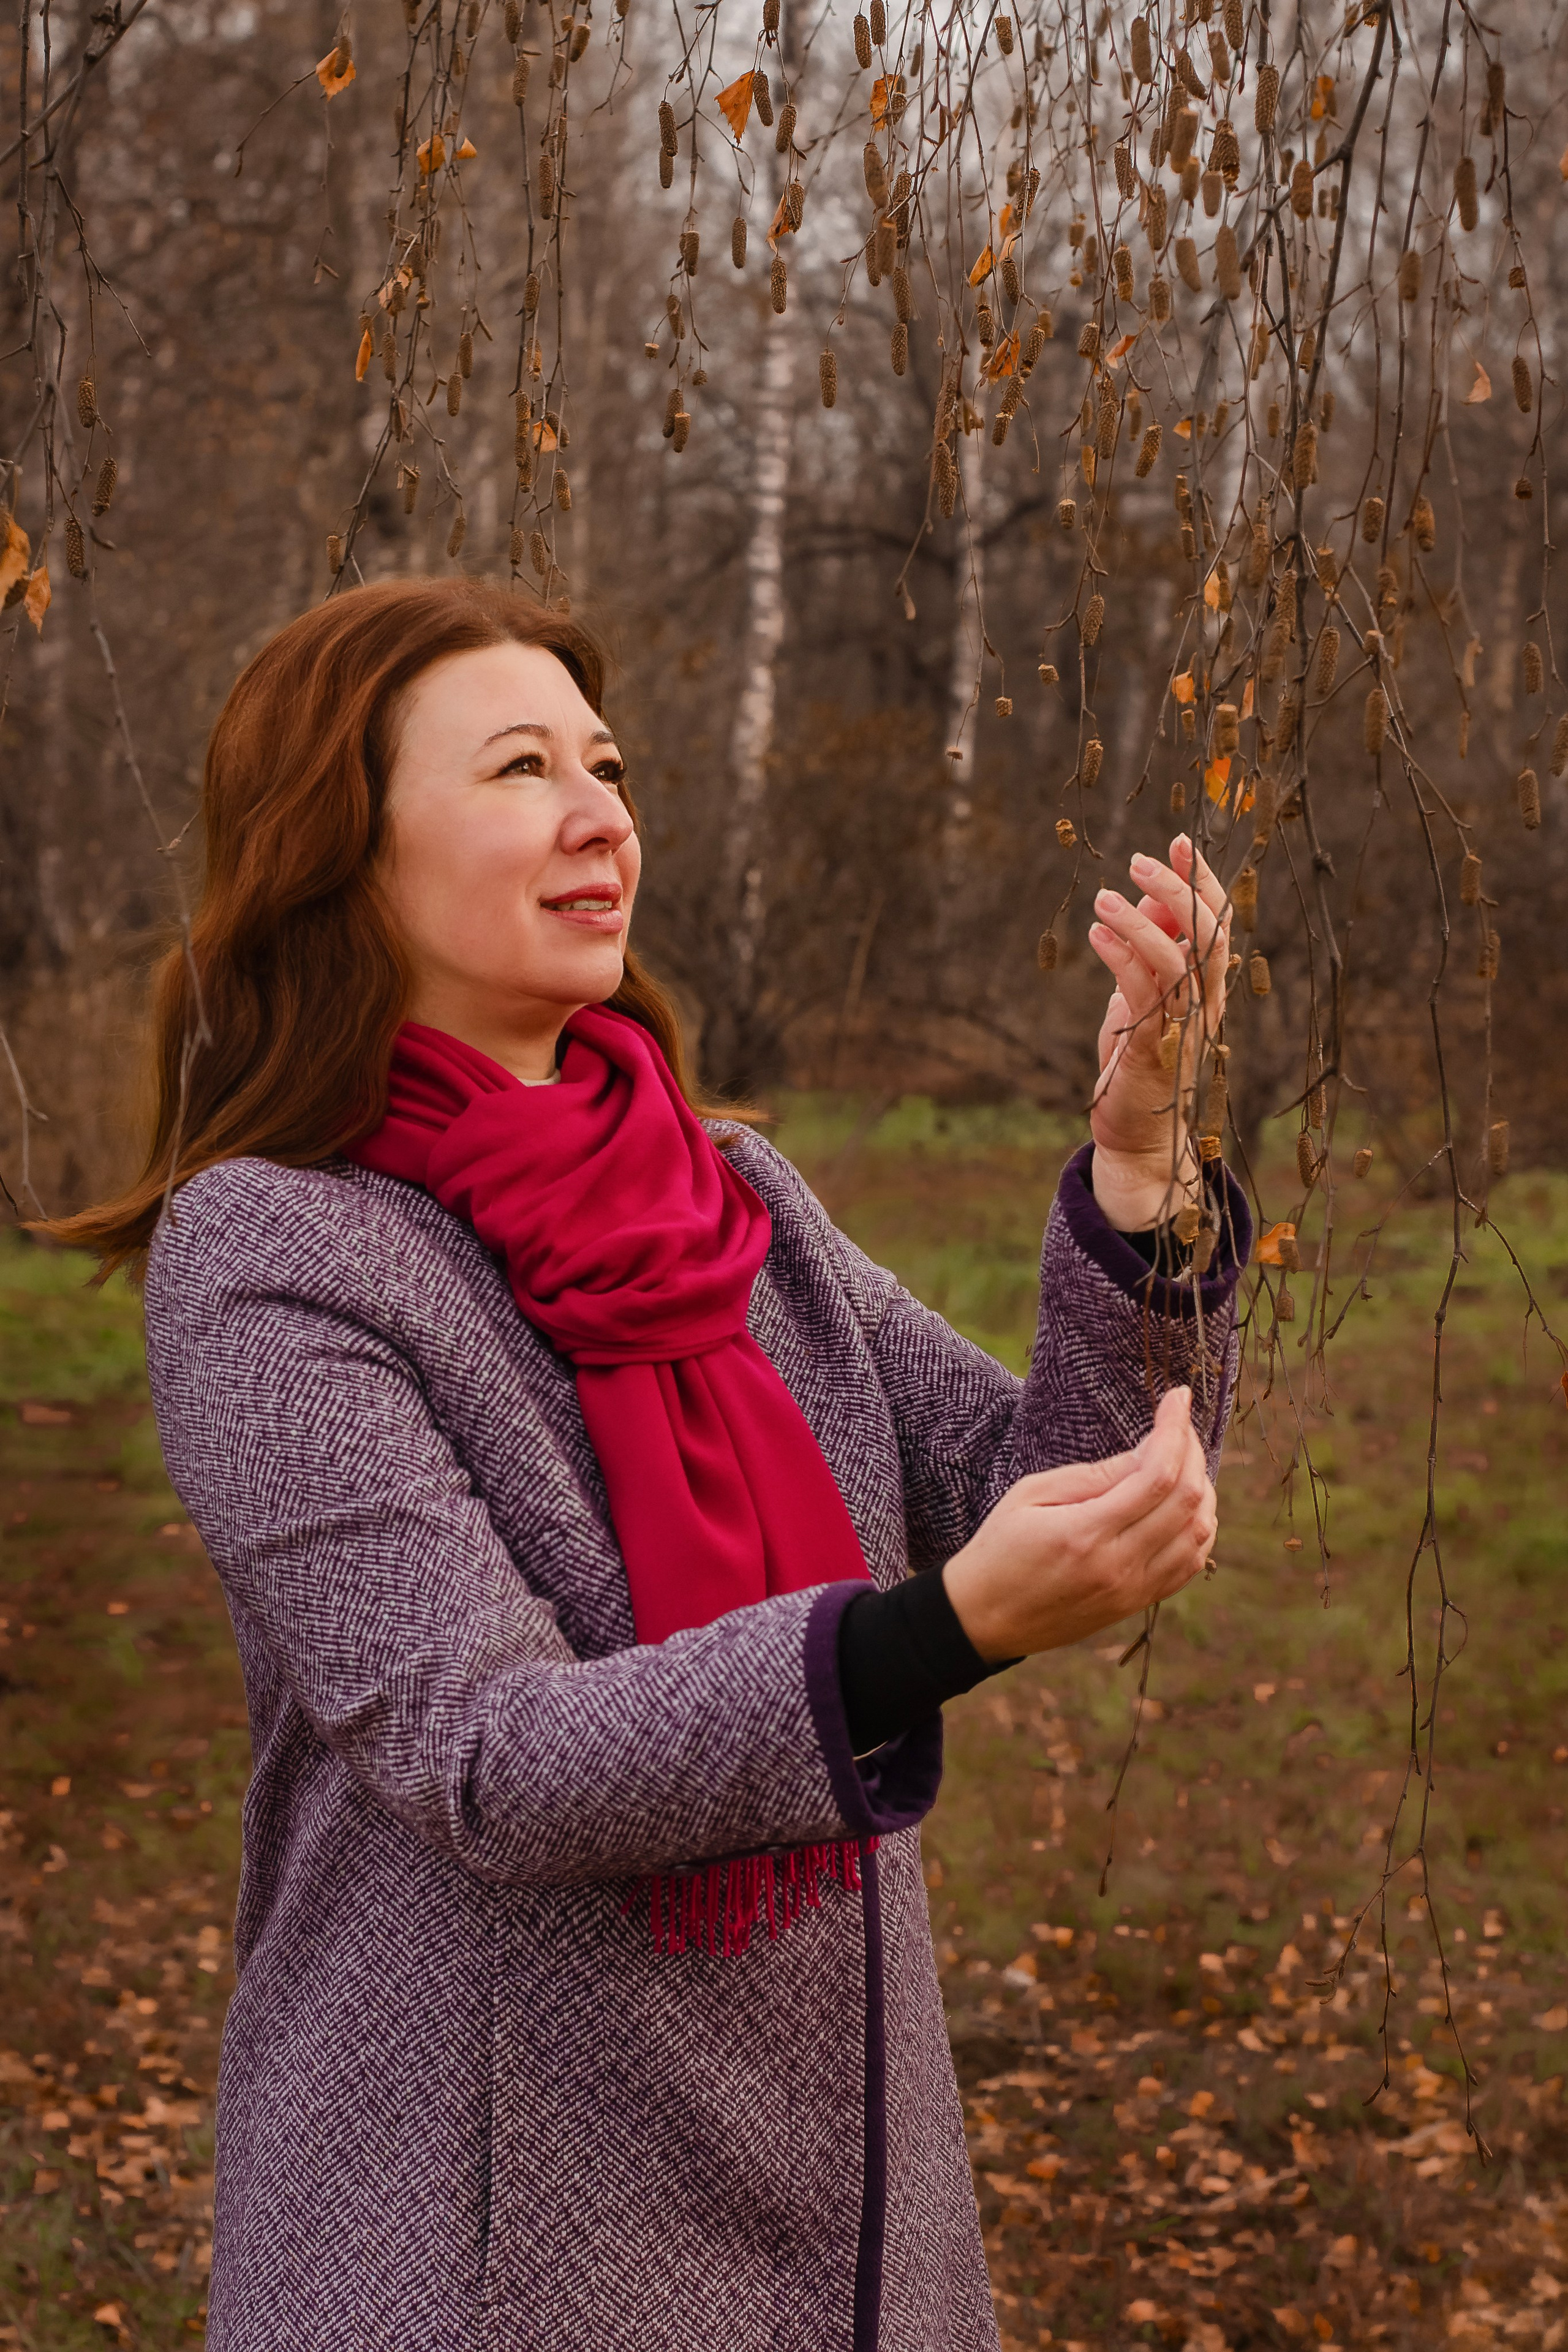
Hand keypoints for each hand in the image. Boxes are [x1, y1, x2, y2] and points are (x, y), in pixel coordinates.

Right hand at [941, 1388, 1216, 1662]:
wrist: (985, 1617)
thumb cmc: (1000, 1546)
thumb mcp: (1032, 1495)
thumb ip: (1094, 1475)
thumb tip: (1150, 1449)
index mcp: (1085, 1533)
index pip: (1156, 1475)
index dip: (1174, 1430)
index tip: (1177, 1398)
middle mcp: (1118, 1565)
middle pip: (1187, 1500)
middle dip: (1192, 1451)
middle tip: (1179, 1423)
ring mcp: (1132, 1590)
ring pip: (1198, 1533)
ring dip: (1203, 1488)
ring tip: (1184, 1459)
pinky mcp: (1136, 1603)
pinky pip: (1190, 1563)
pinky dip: (1200, 1527)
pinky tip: (1188, 1503)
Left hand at [1086, 834, 1230, 1229]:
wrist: (1138, 1132)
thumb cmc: (1140, 1058)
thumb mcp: (1144, 991)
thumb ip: (1151, 945)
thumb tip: (1147, 890)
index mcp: (1209, 985)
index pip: (1219, 922)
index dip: (1204, 880)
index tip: (1181, 840)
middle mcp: (1205, 1002)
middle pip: (1209, 934)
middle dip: (1179, 889)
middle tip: (1141, 856)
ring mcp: (1182, 1025)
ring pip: (1176, 959)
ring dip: (1141, 920)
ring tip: (1104, 896)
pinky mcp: (1152, 1047)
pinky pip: (1141, 993)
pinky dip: (1119, 957)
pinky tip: (1096, 935)